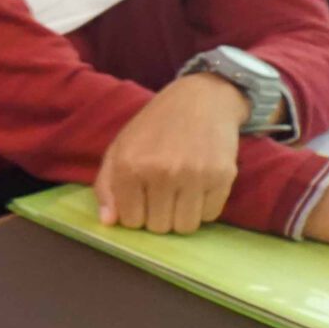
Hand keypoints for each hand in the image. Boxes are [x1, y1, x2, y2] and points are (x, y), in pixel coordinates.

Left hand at [95, 74, 247, 233]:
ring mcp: (194, 175)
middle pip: (159, 227)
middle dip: (158, 216)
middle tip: (162, 195)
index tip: (141, 199)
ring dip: (181, 216)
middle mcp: (161, 172)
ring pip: (185, 227)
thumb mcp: (119, 148)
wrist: (201, 100)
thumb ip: (106, 186)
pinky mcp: (222, 176)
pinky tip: (198, 186)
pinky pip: (210, 216)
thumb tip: (108, 222)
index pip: (131, 220)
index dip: (135, 213)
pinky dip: (204, 208)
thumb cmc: (153, 126)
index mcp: (129, 166)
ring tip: (180, 193)